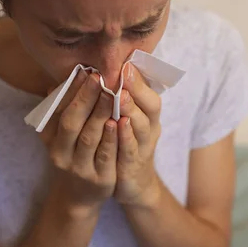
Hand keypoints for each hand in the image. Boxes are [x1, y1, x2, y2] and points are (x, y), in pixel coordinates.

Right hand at [40, 70, 117, 213]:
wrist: (80, 196)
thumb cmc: (75, 154)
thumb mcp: (63, 135)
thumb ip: (64, 110)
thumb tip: (61, 80)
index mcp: (50, 138)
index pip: (58, 110)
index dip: (71, 90)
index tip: (85, 72)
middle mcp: (61, 153)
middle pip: (71, 122)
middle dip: (85, 98)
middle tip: (99, 78)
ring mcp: (80, 168)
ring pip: (89, 138)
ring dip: (100, 114)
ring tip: (111, 95)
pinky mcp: (100, 179)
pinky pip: (106, 156)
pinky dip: (112, 138)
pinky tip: (120, 122)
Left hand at [114, 63, 162, 207]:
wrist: (132, 184)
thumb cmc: (123, 144)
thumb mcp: (124, 119)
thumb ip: (116, 98)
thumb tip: (96, 70)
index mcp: (147, 114)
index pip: (149, 91)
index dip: (138, 78)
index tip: (125, 63)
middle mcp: (150, 128)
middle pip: (150, 106)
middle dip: (136, 89)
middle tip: (123, 74)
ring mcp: (144, 147)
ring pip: (142, 126)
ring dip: (132, 109)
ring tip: (121, 96)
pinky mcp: (134, 165)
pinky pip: (132, 150)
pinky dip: (126, 137)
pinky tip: (117, 125)